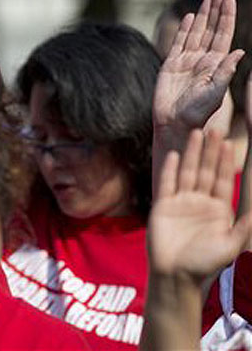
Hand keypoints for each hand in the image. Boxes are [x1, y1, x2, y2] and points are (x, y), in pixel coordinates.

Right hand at [149, 130, 250, 280]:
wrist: (176, 275)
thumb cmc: (205, 264)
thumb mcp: (231, 245)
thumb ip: (243, 227)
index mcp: (218, 209)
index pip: (222, 179)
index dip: (224, 161)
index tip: (228, 142)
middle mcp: (200, 202)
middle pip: (205, 170)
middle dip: (210, 151)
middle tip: (215, 129)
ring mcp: (180, 202)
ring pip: (187, 172)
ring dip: (191, 153)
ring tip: (196, 133)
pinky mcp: (163, 206)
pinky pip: (167, 183)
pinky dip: (169, 168)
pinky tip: (173, 154)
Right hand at [153, 0, 244, 132]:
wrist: (174, 123)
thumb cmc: (197, 113)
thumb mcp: (215, 93)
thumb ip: (225, 72)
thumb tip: (241, 51)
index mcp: (216, 64)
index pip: (223, 35)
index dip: (227, 17)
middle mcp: (203, 59)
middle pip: (211, 29)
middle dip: (216, 10)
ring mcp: (187, 61)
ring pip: (196, 33)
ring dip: (202, 15)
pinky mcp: (171, 65)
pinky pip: (179, 43)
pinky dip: (184, 30)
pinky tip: (189, 17)